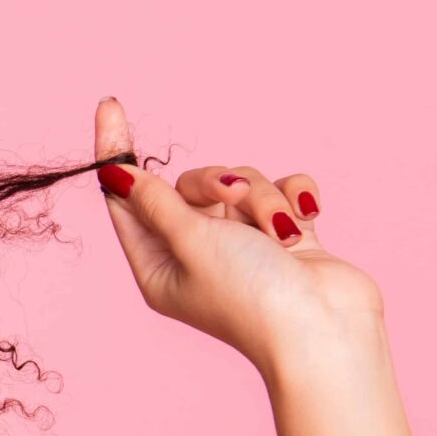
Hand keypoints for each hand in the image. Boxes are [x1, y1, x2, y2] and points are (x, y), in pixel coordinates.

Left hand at [92, 96, 383, 370]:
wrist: (326, 330)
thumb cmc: (251, 295)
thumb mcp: (191, 242)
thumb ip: (156, 202)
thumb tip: (113, 175)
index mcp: (159, 266)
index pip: (126, 199)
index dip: (117, 152)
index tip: (109, 105)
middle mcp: (197, 255)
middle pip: (190, 184)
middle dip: (219, 183)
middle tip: (234, 200)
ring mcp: (244, 245)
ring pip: (242, 183)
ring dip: (262, 198)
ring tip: (280, 234)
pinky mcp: (286, 236)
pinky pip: (283, 189)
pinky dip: (294, 197)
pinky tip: (306, 218)